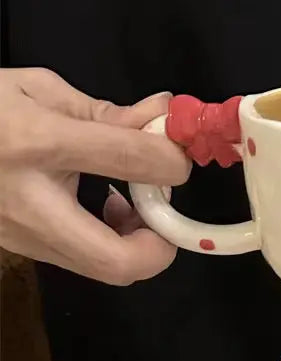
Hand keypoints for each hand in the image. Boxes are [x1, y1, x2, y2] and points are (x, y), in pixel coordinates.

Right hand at [0, 68, 190, 283]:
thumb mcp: (34, 90)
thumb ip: (105, 112)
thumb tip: (161, 117)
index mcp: (36, 142)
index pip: (128, 159)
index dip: (170, 163)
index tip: (177, 157)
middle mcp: (30, 203)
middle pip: (120, 262)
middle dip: (159, 245)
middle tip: (160, 209)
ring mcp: (23, 238)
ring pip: (105, 269)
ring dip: (138, 244)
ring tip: (132, 202)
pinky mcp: (23, 251)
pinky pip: (85, 259)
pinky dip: (112, 241)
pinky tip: (104, 208)